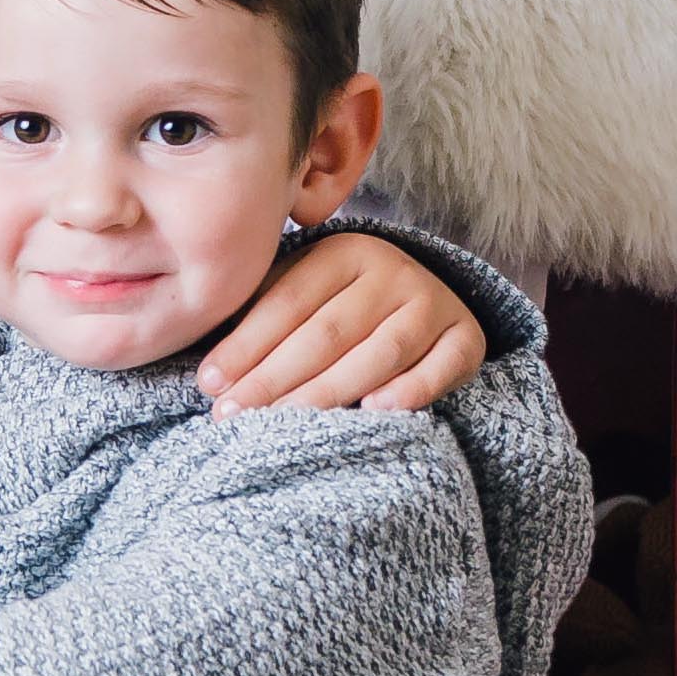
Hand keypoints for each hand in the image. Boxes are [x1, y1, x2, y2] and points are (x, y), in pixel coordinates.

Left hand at [201, 229, 485, 413]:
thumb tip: (210, 373)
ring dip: (328, 392)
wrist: (427, 300)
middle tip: (232, 415)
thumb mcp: (304, 291)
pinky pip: (441, 367)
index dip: (246, 345)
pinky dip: (410, 390)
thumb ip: (263, 315)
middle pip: (327, 333)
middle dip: (274, 378)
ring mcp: (432, 303)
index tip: (210, 384)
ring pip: (377, 354)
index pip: (287, 303)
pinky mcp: (466, 338)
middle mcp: (391, 271)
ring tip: (285, 424)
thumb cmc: (344, 305)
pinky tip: (373, 411)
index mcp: (343, 251)